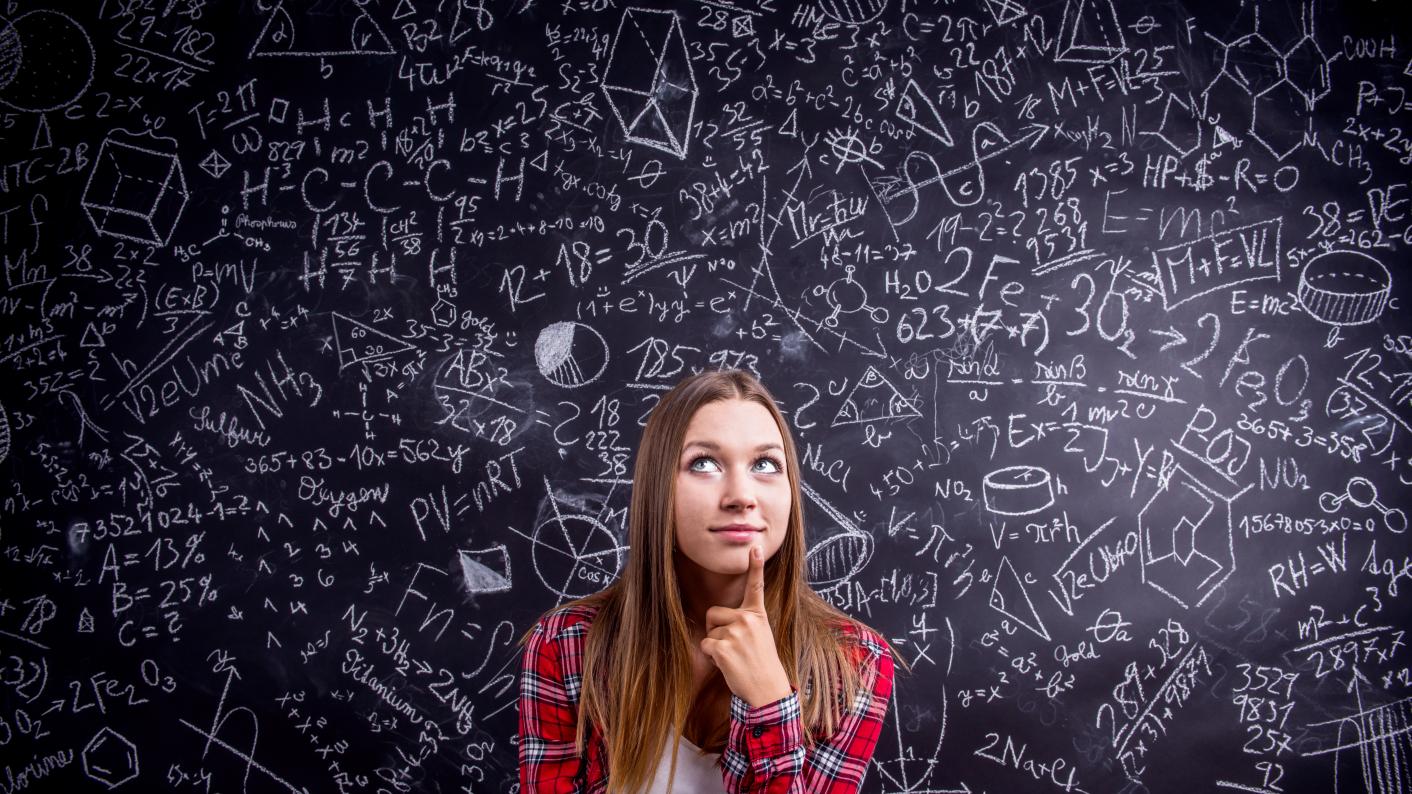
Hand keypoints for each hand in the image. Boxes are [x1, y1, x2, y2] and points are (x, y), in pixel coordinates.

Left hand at [700, 545, 792, 707]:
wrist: (767, 690)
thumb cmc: (761, 664)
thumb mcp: (760, 636)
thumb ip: (745, 622)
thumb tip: (718, 619)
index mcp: (757, 615)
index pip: (755, 586)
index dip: (755, 565)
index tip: (755, 547)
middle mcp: (747, 619)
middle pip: (713, 613)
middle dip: (715, 629)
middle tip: (733, 646)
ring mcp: (735, 633)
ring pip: (709, 632)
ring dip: (716, 646)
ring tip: (735, 658)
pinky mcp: (722, 647)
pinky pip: (706, 646)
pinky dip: (712, 657)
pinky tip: (728, 665)